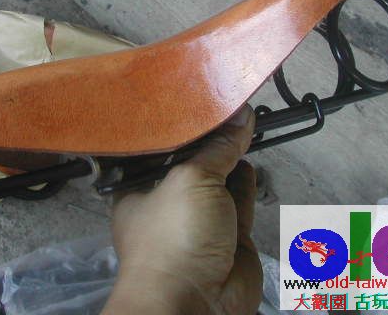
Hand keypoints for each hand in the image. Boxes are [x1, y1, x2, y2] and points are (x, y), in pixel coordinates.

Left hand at [102, 106, 261, 314]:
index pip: (155, 146)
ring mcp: (199, 217)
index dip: (175, 122)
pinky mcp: (229, 231)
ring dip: (229, 151)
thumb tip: (242, 115)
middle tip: (225, 100)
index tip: (194, 94)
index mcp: (138, 186)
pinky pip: (237, 195)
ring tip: (242, 118)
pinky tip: (249, 147)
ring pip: (217, 176)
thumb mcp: (191, 180)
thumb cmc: (176, 234)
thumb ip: (218, 147)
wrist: (196, 302)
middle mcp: (166, 199)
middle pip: (189, 159)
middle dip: (206, 136)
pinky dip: (245, 174)